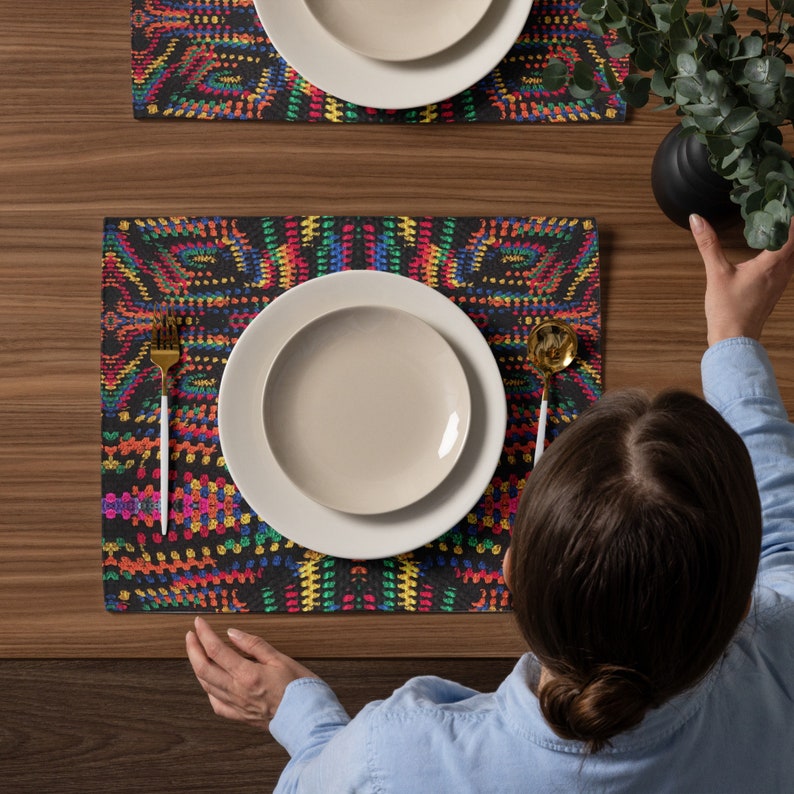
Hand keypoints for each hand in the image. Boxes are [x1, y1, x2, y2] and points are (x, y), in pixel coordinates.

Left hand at [186, 616, 319, 729]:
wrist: (308, 719)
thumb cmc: (299, 688)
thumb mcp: (281, 658)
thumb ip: (254, 645)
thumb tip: (233, 633)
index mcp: (247, 674)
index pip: (216, 650)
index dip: (204, 634)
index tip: (199, 622)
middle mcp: (237, 691)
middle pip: (203, 669)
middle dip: (193, 649)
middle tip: (190, 635)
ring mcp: (237, 706)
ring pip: (206, 686)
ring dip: (197, 667)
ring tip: (197, 654)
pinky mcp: (241, 717)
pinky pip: (217, 704)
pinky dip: (209, 690)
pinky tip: (210, 684)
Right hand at [690, 214, 793, 345]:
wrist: (734, 340)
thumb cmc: (728, 310)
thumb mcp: (716, 273)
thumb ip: (708, 244)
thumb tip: (697, 220)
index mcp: (771, 265)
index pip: (792, 233)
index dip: (791, 216)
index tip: (784, 202)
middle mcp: (782, 272)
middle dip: (791, 227)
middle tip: (781, 210)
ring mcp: (780, 283)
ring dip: (790, 240)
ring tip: (779, 225)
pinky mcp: (774, 290)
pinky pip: (787, 265)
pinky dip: (785, 253)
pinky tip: (773, 251)